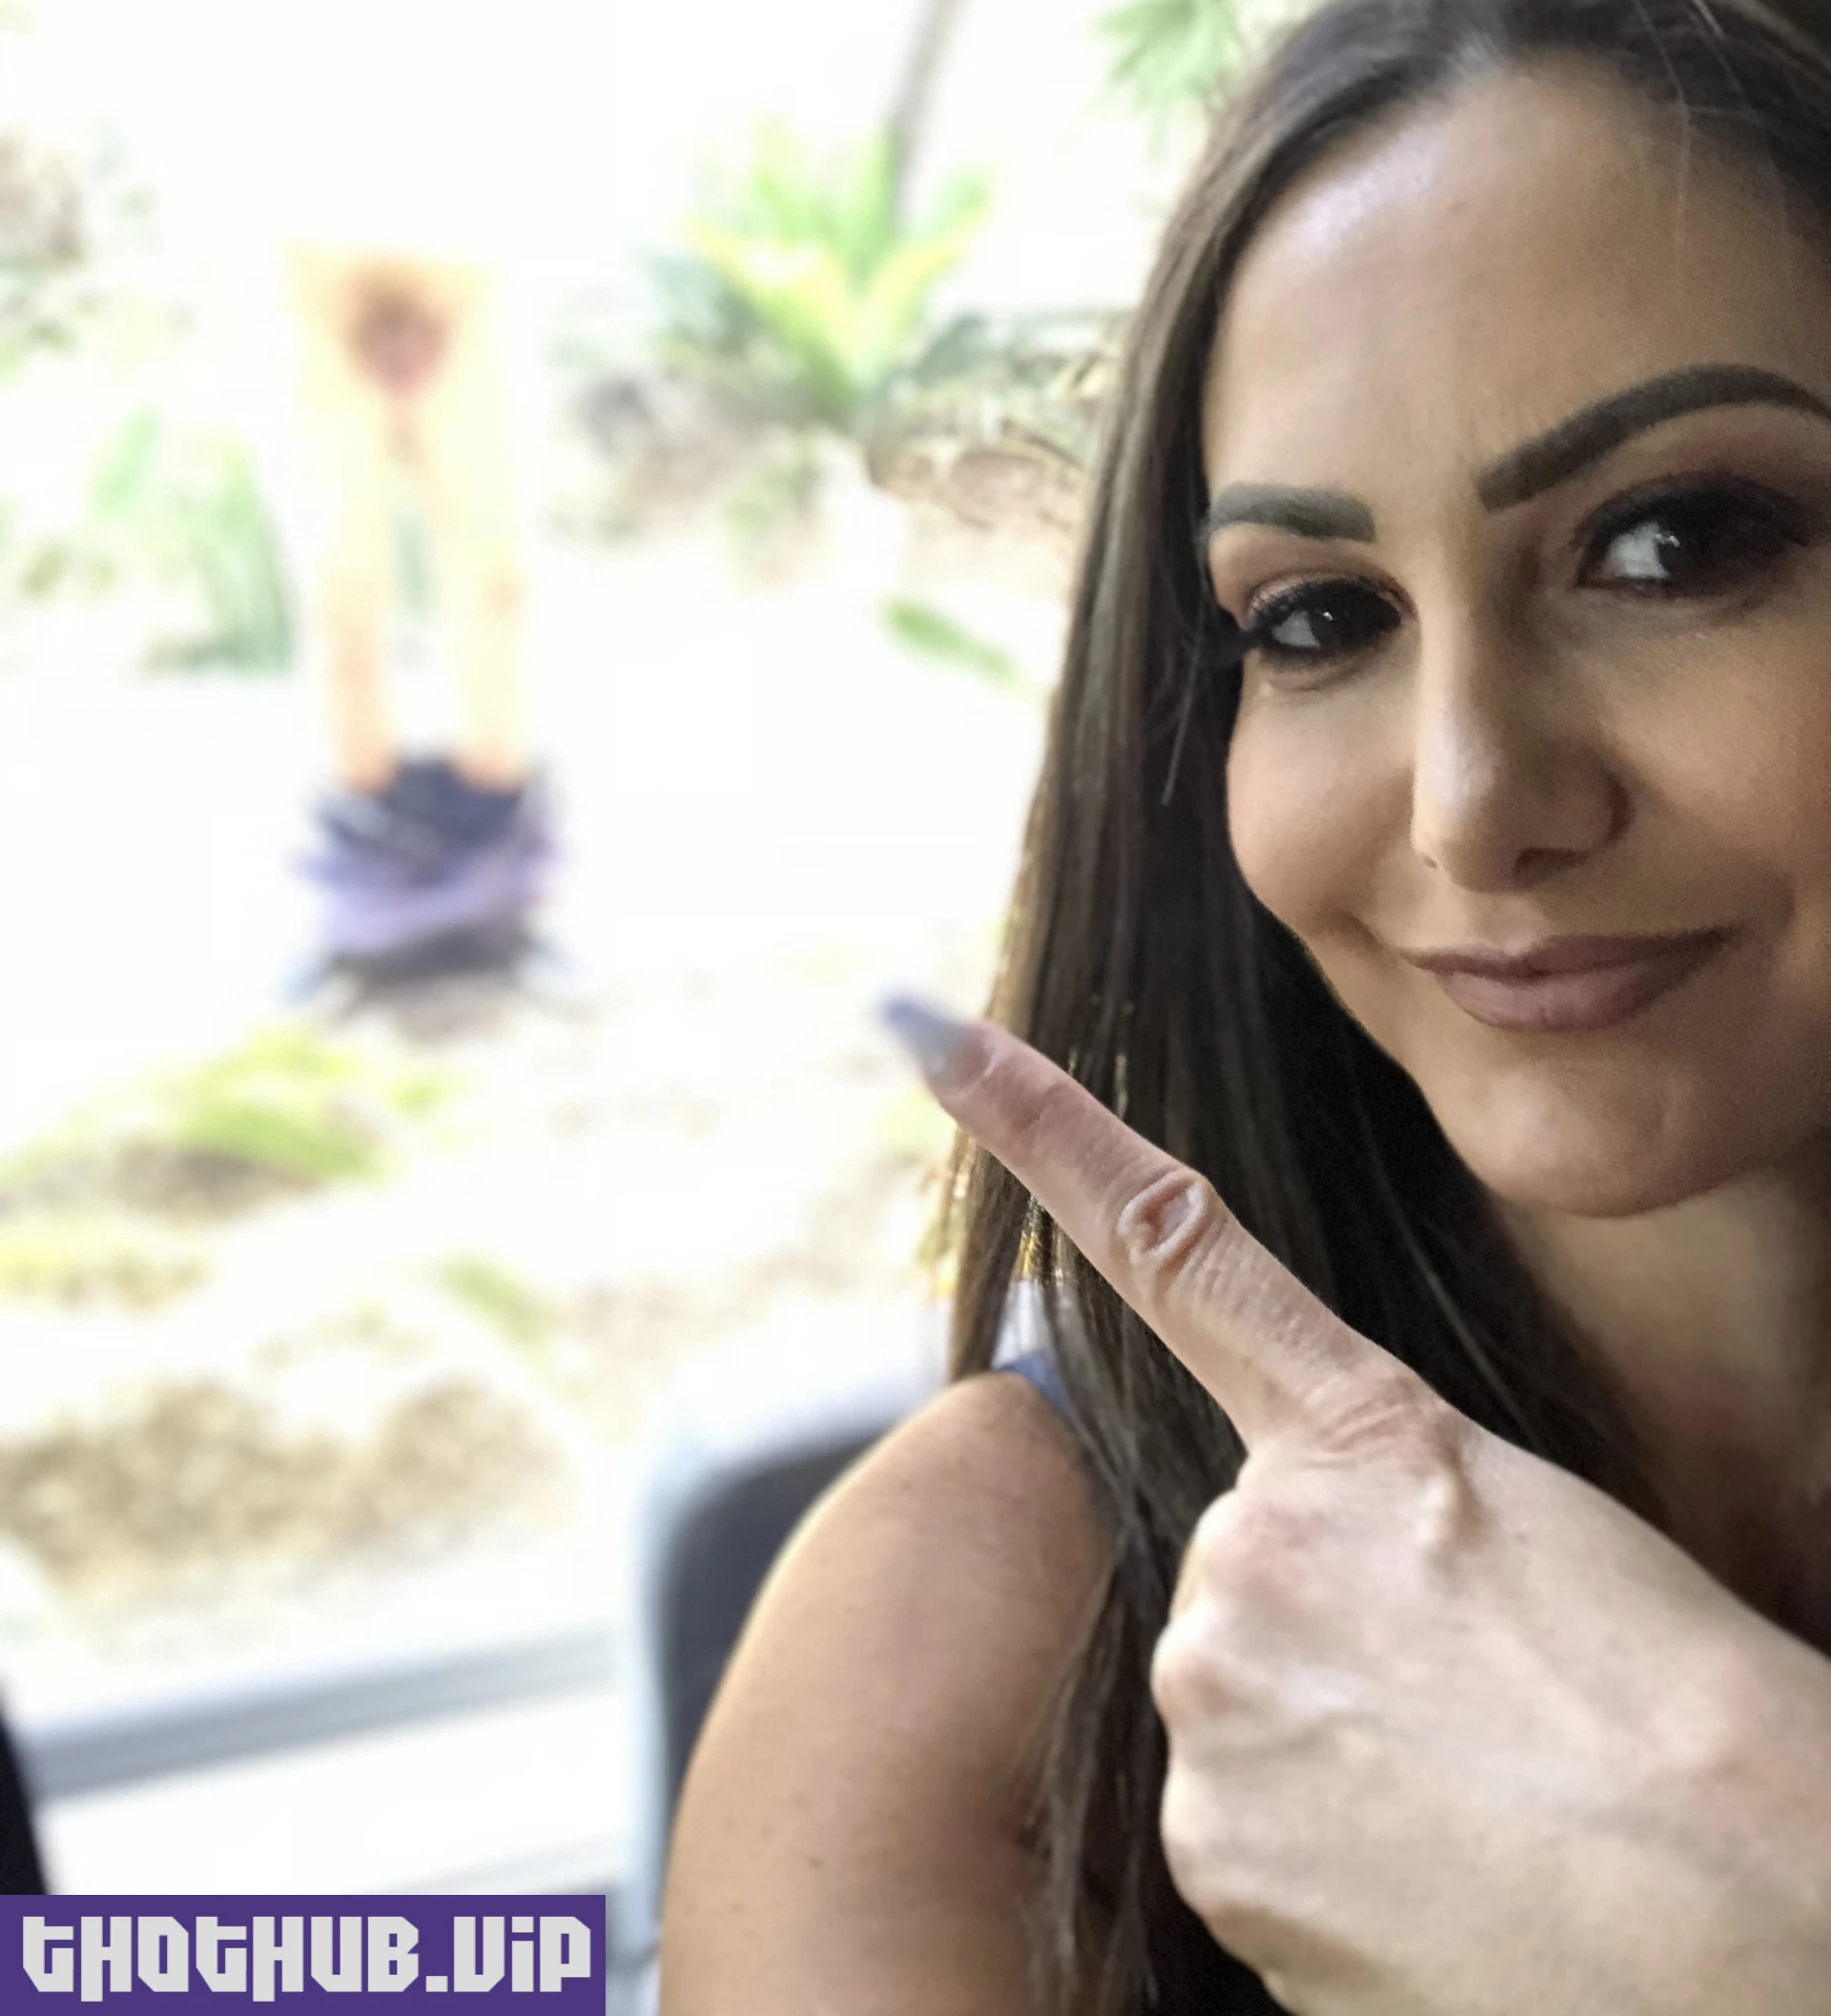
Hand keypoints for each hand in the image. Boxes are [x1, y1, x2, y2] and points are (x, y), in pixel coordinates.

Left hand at [887, 1001, 1830, 2015]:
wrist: (1746, 1905)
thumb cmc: (1693, 1720)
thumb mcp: (1539, 1542)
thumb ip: (1386, 1521)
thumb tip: (1340, 1593)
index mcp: (1358, 1436)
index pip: (1172, 1246)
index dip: (1041, 1128)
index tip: (930, 1034)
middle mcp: (1253, 1540)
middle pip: (1235, 1581)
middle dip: (1320, 1643)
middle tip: (1466, 1725)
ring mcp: (1216, 1687)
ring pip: (1236, 1717)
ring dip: (1325, 1767)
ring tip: (1473, 1821)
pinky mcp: (1210, 1841)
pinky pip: (1239, 1842)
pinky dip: (1316, 1871)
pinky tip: (1428, 1893)